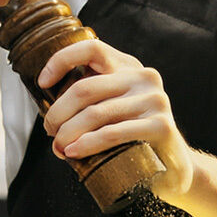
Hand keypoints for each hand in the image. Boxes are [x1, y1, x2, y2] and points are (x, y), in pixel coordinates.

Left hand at [38, 38, 193, 195]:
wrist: (174, 168)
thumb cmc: (133, 139)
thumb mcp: (112, 110)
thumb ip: (90, 101)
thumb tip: (47, 109)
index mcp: (129, 67)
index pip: (91, 49)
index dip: (62, 61)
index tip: (43, 82)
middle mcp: (144, 78)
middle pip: (85, 88)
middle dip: (58, 113)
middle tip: (50, 133)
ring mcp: (155, 100)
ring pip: (95, 113)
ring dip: (68, 133)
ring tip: (59, 148)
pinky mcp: (161, 125)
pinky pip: (112, 133)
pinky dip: (87, 144)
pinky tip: (74, 152)